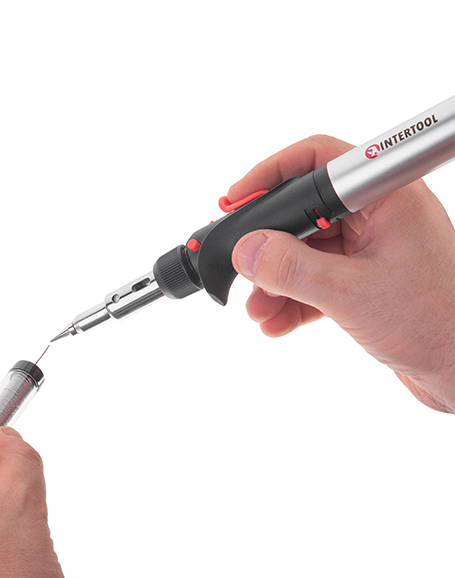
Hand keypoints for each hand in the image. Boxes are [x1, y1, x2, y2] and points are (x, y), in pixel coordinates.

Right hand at [229, 135, 454, 412]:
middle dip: (268, 246)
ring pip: (304, 251)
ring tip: (258, 310)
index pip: (316, 161)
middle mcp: (377, 216)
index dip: (269, 176)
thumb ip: (292, 269)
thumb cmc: (438, 324)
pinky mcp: (363, 282)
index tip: (235, 201)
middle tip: (242, 267)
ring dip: (275, 281)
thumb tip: (245, 250)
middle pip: (303, 212)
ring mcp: (370, 249)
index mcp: (386, 196)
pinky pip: (315, 280)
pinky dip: (292, 300)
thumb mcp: (351, 293)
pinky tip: (276, 322)